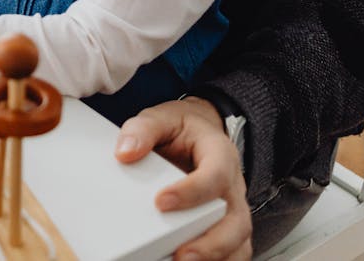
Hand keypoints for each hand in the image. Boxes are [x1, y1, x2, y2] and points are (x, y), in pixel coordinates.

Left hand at [115, 97, 251, 260]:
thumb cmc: (182, 131)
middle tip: (181, 255)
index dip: (191, 192)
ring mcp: (233, 210)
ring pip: (238, 242)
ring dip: (215, 257)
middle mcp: (233, 186)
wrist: (199, 134)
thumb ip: (143, 130)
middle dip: (212, 243)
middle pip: (236, 220)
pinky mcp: (227, 228)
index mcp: (220, 154)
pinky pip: (232, 252)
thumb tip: (125, 152)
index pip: (215, 175)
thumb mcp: (162, 118)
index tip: (161, 202)